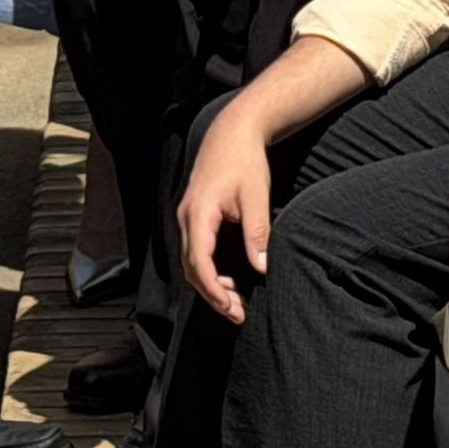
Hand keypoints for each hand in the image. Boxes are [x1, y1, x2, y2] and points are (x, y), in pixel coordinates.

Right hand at [176, 103, 278, 320]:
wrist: (232, 131)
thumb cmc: (244, 161)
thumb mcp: (256, 197)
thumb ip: (257, 233)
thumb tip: (262, 269)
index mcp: (199, 212)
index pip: (199, 260)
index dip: (213, 289)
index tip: (232, 309)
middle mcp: (186, 216)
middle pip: (190, 266)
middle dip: (212, 294)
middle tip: (238, 315)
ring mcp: (187, 216)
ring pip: (190, 261)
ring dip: (210, 284)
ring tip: (236, 304)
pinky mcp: (193, 215)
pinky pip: (194, 250)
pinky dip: (208, 270)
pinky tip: (229, 281)